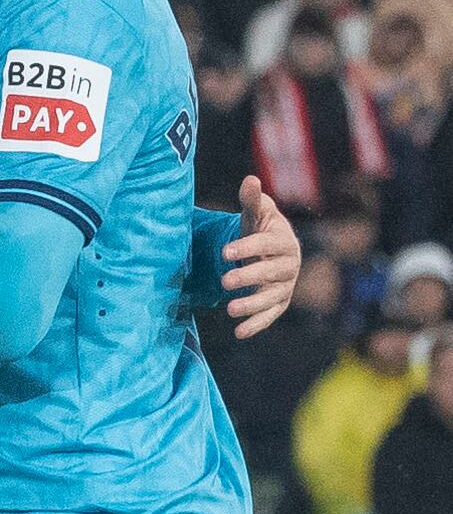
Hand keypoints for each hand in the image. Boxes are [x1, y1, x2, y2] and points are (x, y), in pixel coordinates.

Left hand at [223, 177, 299, 339]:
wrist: (270, 250)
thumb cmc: (260, 228)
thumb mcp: (256, 213)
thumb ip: (252, 200)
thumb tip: (250, 180)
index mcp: (283, 240)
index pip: (267, 244)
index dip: (247, 247)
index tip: (224, 250)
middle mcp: (289, 264)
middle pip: (270, 272)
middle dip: (248, 277)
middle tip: (224, 281)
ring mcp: (285, 286)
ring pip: (271, 297)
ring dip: (252, 305)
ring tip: (229, 309)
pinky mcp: (279, 303)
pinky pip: (269, 315)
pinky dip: (256, 324)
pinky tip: (239, 333)